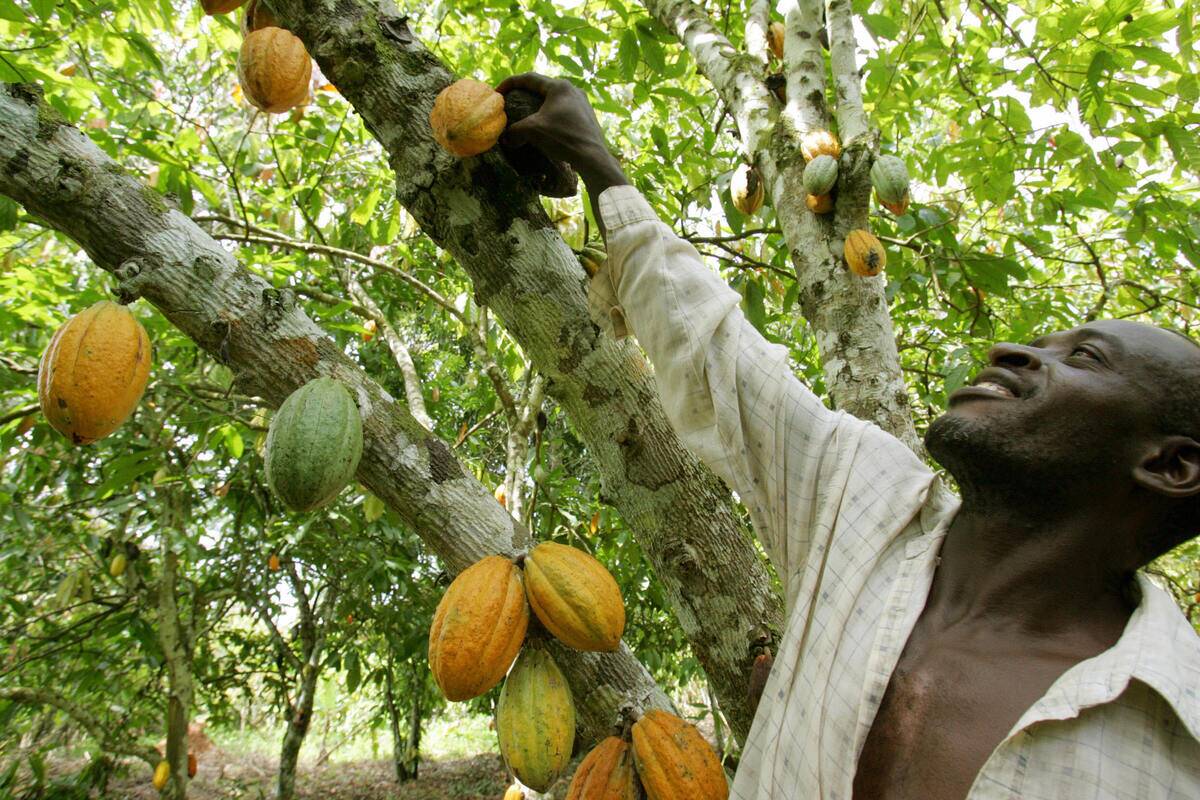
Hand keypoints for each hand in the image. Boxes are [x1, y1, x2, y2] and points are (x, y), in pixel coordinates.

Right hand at [496, 73, 627, 195]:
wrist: (592, 156)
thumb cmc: (562, 137)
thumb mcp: (533, 131)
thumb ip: (515, 131)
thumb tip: (505, 139)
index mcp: (559, 86)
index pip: (529, 78)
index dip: (510, 83)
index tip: (498, 91)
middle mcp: (573, 89)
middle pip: (543, 87)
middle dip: (525, 93)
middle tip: (513, 101)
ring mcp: (582, 102)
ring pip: (555, 99)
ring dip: (540, 105)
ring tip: (529, 114)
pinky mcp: (587, 116)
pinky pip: (564, 110)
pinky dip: (551, 115)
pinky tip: (547, 126)